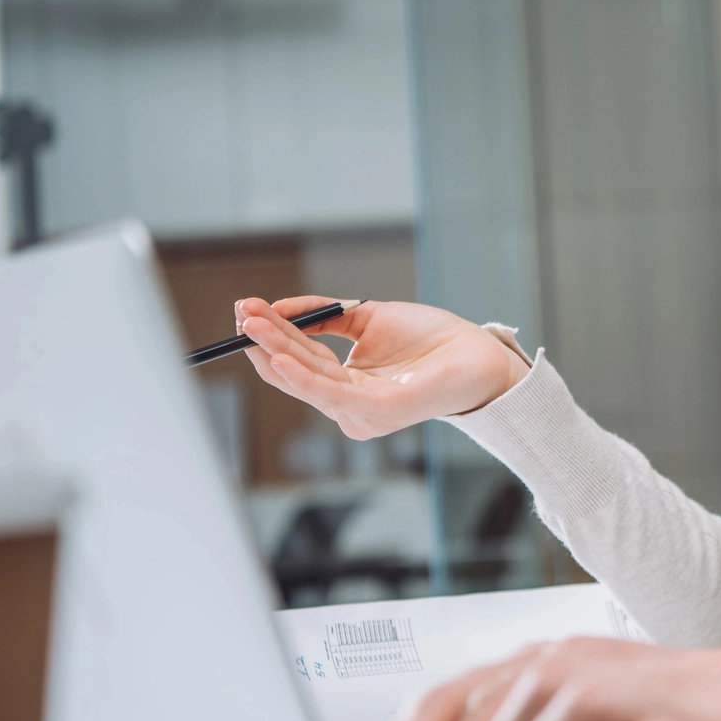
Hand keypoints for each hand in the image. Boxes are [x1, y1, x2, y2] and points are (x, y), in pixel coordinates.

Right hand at [234, 295, 528, 438]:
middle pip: (296, 373)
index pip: (298, 363)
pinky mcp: (381, 410)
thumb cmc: (431, 340)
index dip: (270, 337)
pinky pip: (333, 394)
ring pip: (308, 382)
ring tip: (253, 327)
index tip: (245, 311)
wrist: (478, 353)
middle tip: (241, 313)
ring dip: (277, 352)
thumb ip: (324, 316)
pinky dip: (304, 378)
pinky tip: (282, 360)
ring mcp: (364, 413)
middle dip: (266, 341)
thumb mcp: (367, 319)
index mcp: (346, 389)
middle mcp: (350, 407)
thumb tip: (278, 307)